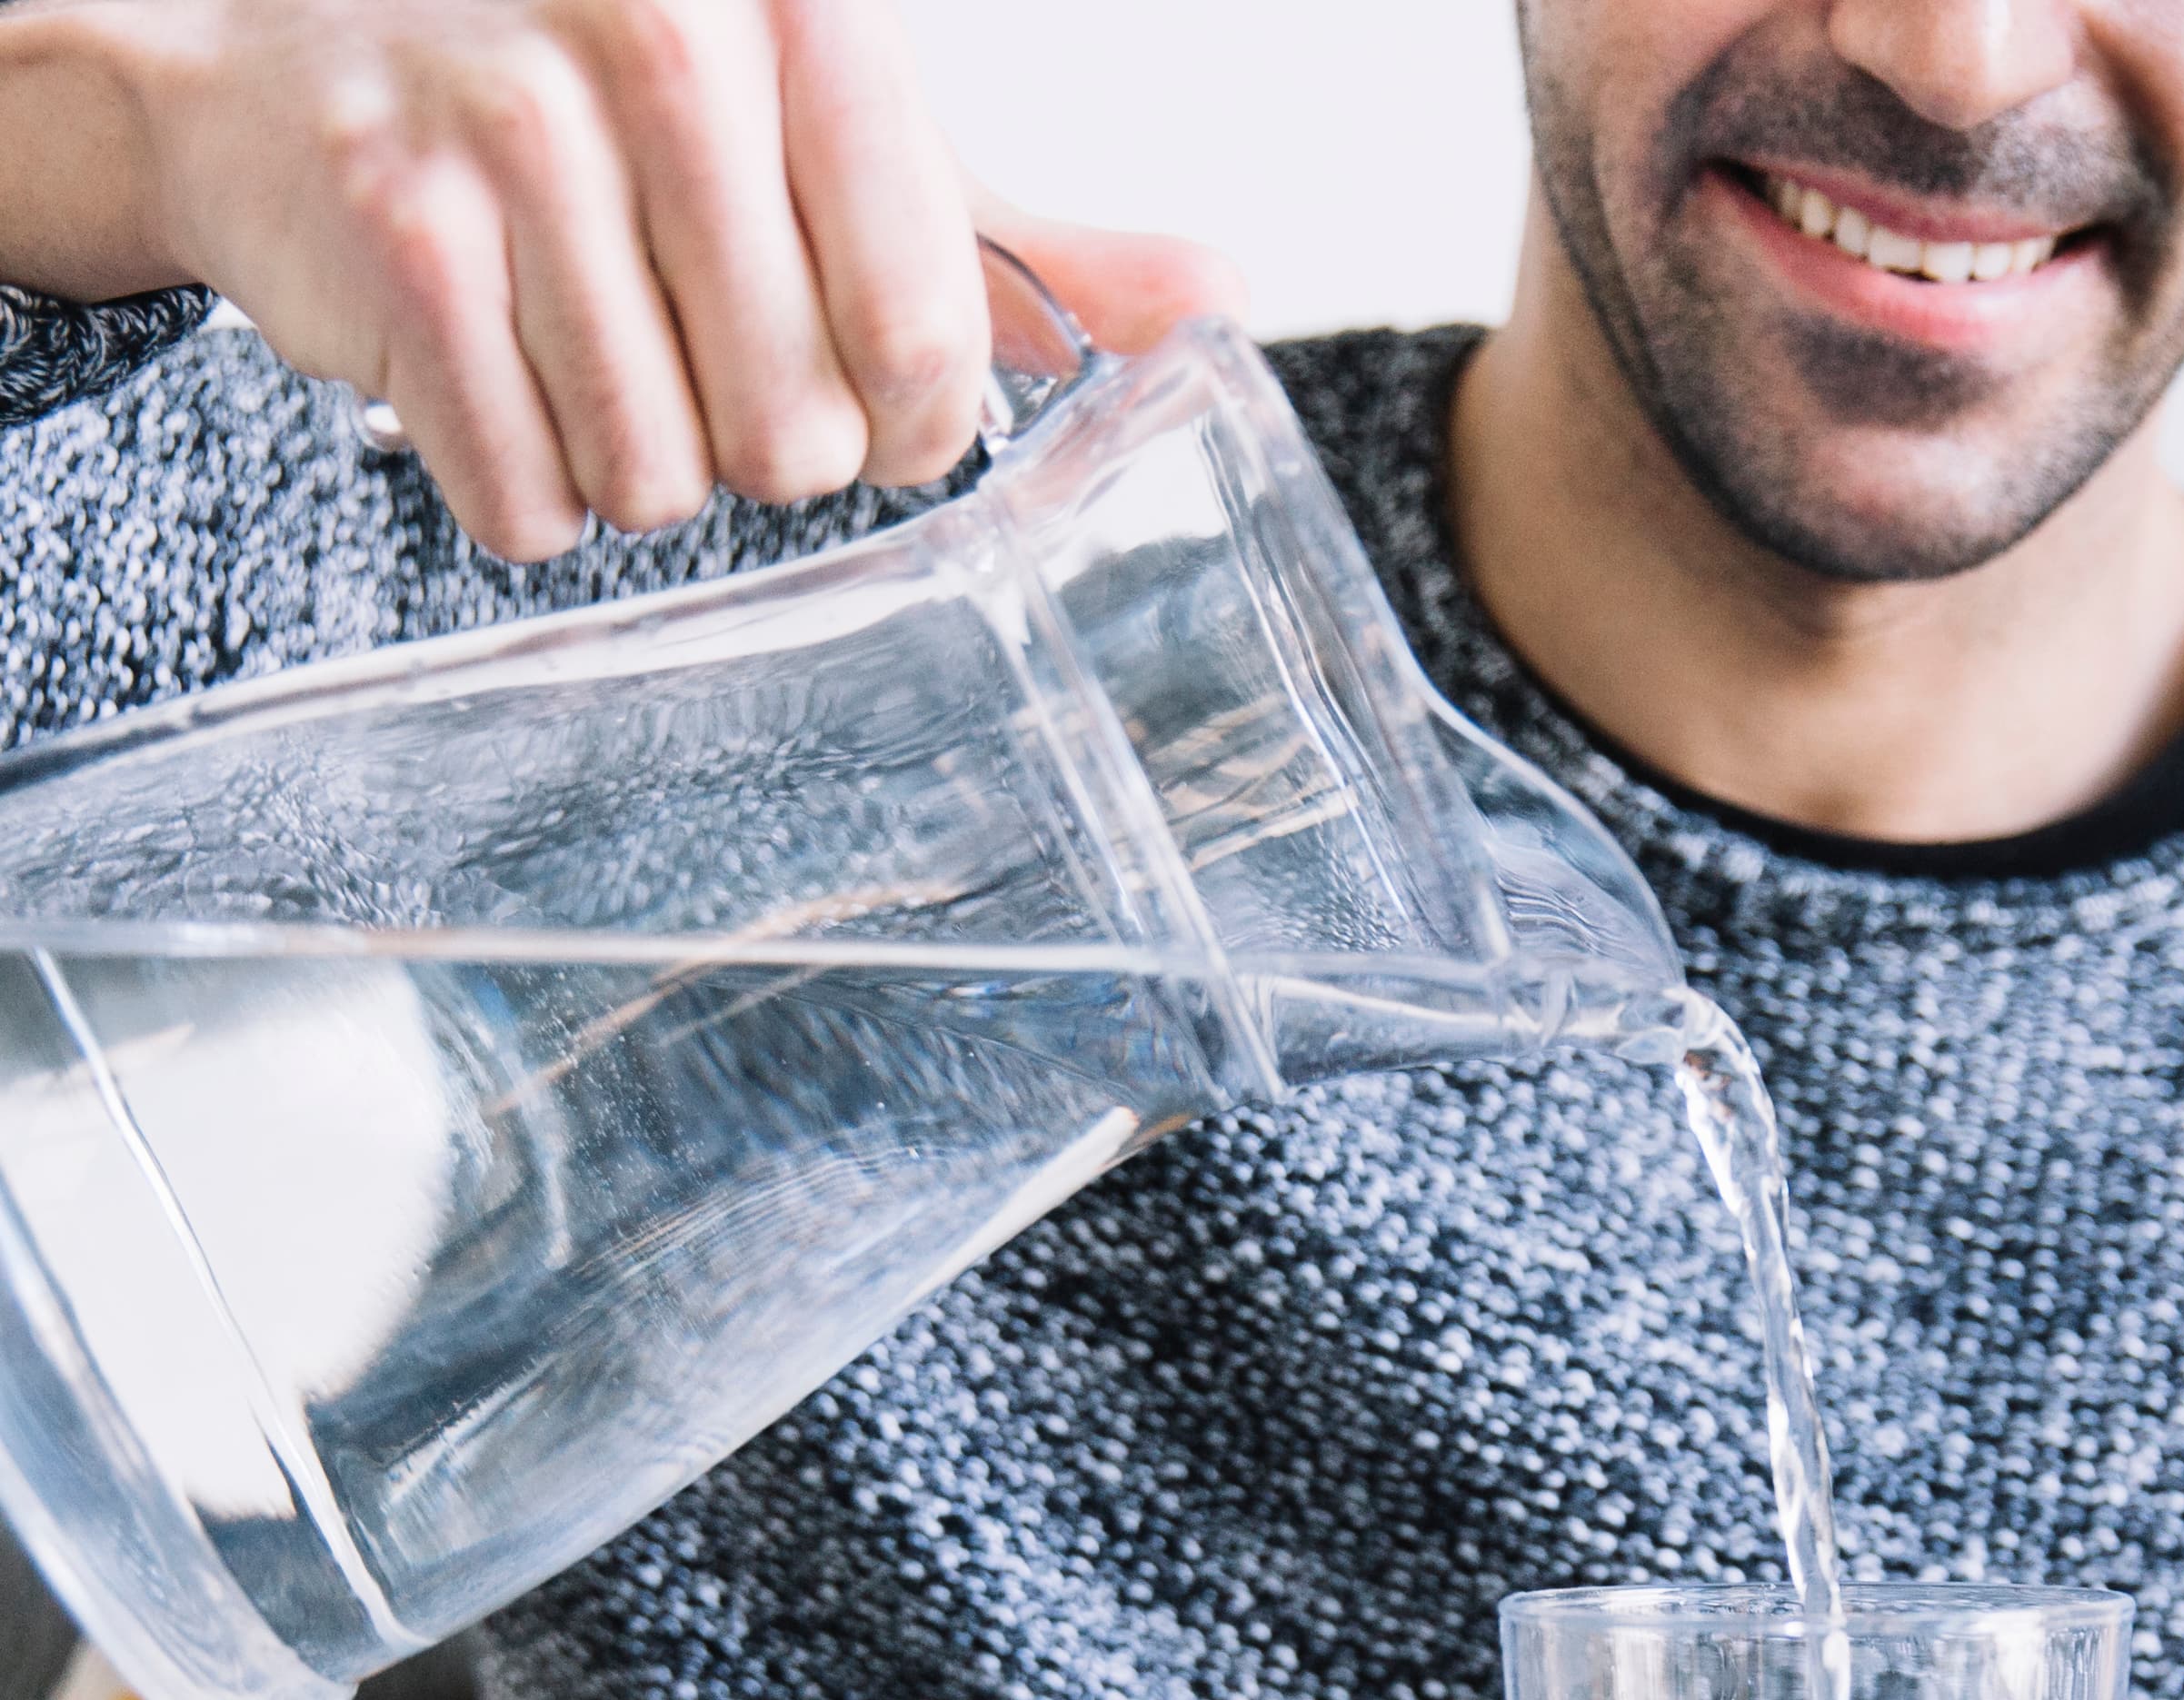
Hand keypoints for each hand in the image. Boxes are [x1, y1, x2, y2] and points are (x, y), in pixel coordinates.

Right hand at [0, 0, 1239, 558]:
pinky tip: (501, 372)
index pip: (924, 334)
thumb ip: (1020, 238)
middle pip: (798, 431)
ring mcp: (506, 122)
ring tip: (589, 347)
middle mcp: (652, 27)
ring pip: (665, 480)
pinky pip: (533, 499)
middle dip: (766, 445)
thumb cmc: (610, 106)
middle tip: (697, 356)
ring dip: (640, 465)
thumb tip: (1215, 300)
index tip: (875, 395)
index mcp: (801, 5)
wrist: (301, 51)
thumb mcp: (834, 136)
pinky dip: (528, 486)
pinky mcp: (394, 230)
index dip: (909, 418)